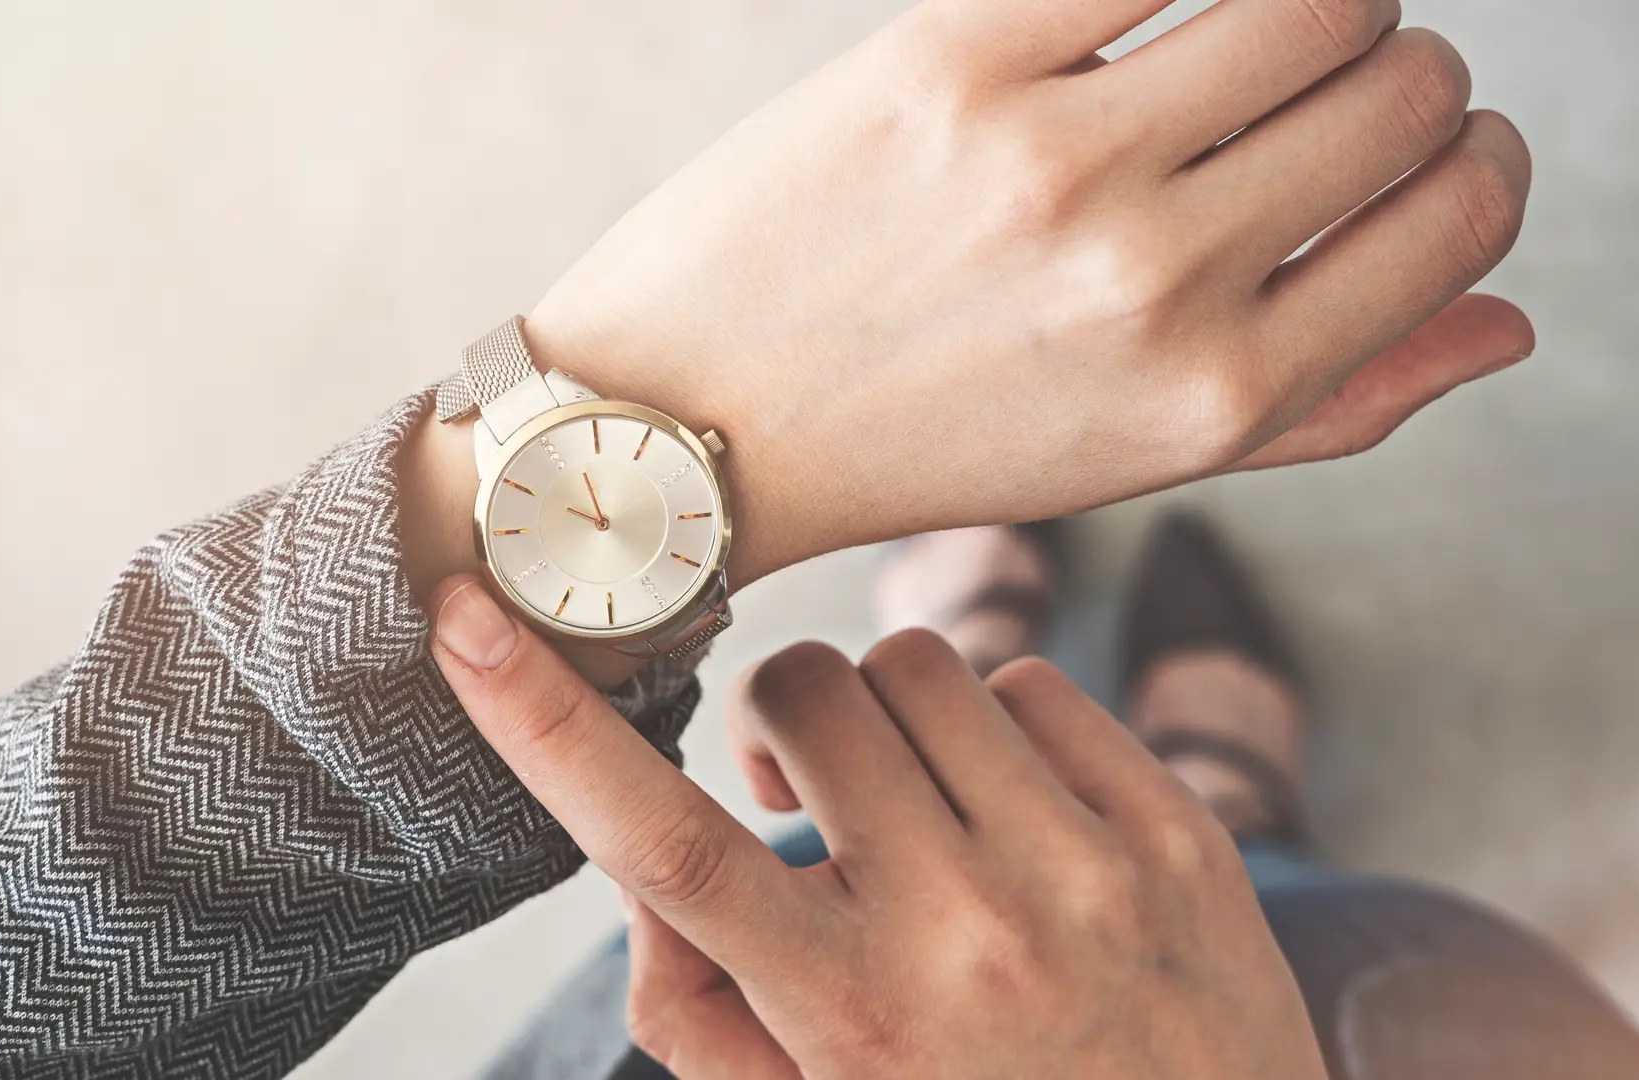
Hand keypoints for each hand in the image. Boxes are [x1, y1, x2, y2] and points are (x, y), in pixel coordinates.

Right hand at [429, 575, 1327, 1079]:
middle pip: (804, 694)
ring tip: (924, 815)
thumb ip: (695, 1007)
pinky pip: (1034, 680)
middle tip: (813, 800)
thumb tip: (645, 866)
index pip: (661, 846)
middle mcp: (962, 933)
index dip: (546, 724)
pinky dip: (1000, 729)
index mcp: (845, 1015)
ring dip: (891, 719)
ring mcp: (1082, 870)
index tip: (465, 617)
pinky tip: (1018, 819)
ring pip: (918, 662)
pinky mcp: (1173, 828)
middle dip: (784, 721)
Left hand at [531, 0, 1532, 580]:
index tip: (1429, 149)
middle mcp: (1155, 280)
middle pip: (1405, 85)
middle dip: (1397, 80)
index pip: (1458, 215)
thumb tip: (1510, 321)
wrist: (693, 425)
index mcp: (1218, 393)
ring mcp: (1055, 162)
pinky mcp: (947, 62)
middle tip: (1318, 98)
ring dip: (1316, 2)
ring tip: (1245, 42)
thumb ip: (1333, 404)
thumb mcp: (1132, 463)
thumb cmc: (922, 442)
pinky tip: (1152, 6)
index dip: (1473, 163)